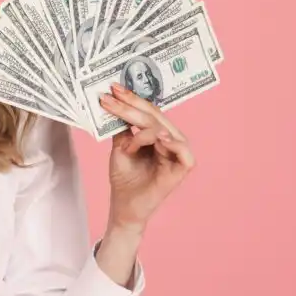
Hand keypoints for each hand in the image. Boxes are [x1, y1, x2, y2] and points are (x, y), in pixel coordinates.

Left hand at [99, 82, 195, 232]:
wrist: (125, 205)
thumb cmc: (125, 177)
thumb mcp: (120, 146)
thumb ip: (123, 126)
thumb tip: (115, 100)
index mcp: (158, 133)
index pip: (148, 111)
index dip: (132, 99)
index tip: (113, 89)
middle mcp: (170, 139)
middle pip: (155, 117)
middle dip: (132, 106)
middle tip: (111, 98)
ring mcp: (178, 152)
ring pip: (163, 129)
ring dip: (141, 130)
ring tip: (126, 142)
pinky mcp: (183, 167)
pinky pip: (181, 150)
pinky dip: (166, 143)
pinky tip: (153, 140)